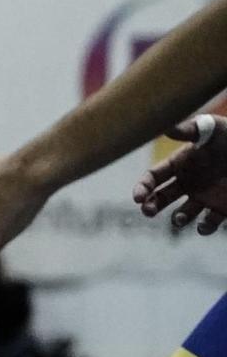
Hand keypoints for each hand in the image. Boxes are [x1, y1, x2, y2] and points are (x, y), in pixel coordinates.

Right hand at [134, 114, 226, 235]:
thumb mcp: (213, 128)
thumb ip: (190, 130)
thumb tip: (166, 128)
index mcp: (180, 164)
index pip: (152, 178)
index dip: (142, 187)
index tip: (138, 197)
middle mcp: (188, 182)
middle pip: (160, 199)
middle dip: (150, 206)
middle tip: (148, 211)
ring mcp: (204, 196)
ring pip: (182, 214)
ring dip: (177, 219)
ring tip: (180, 217)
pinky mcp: (221, 208)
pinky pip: (208, 224)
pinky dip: (204, 227)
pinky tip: (204, 225)